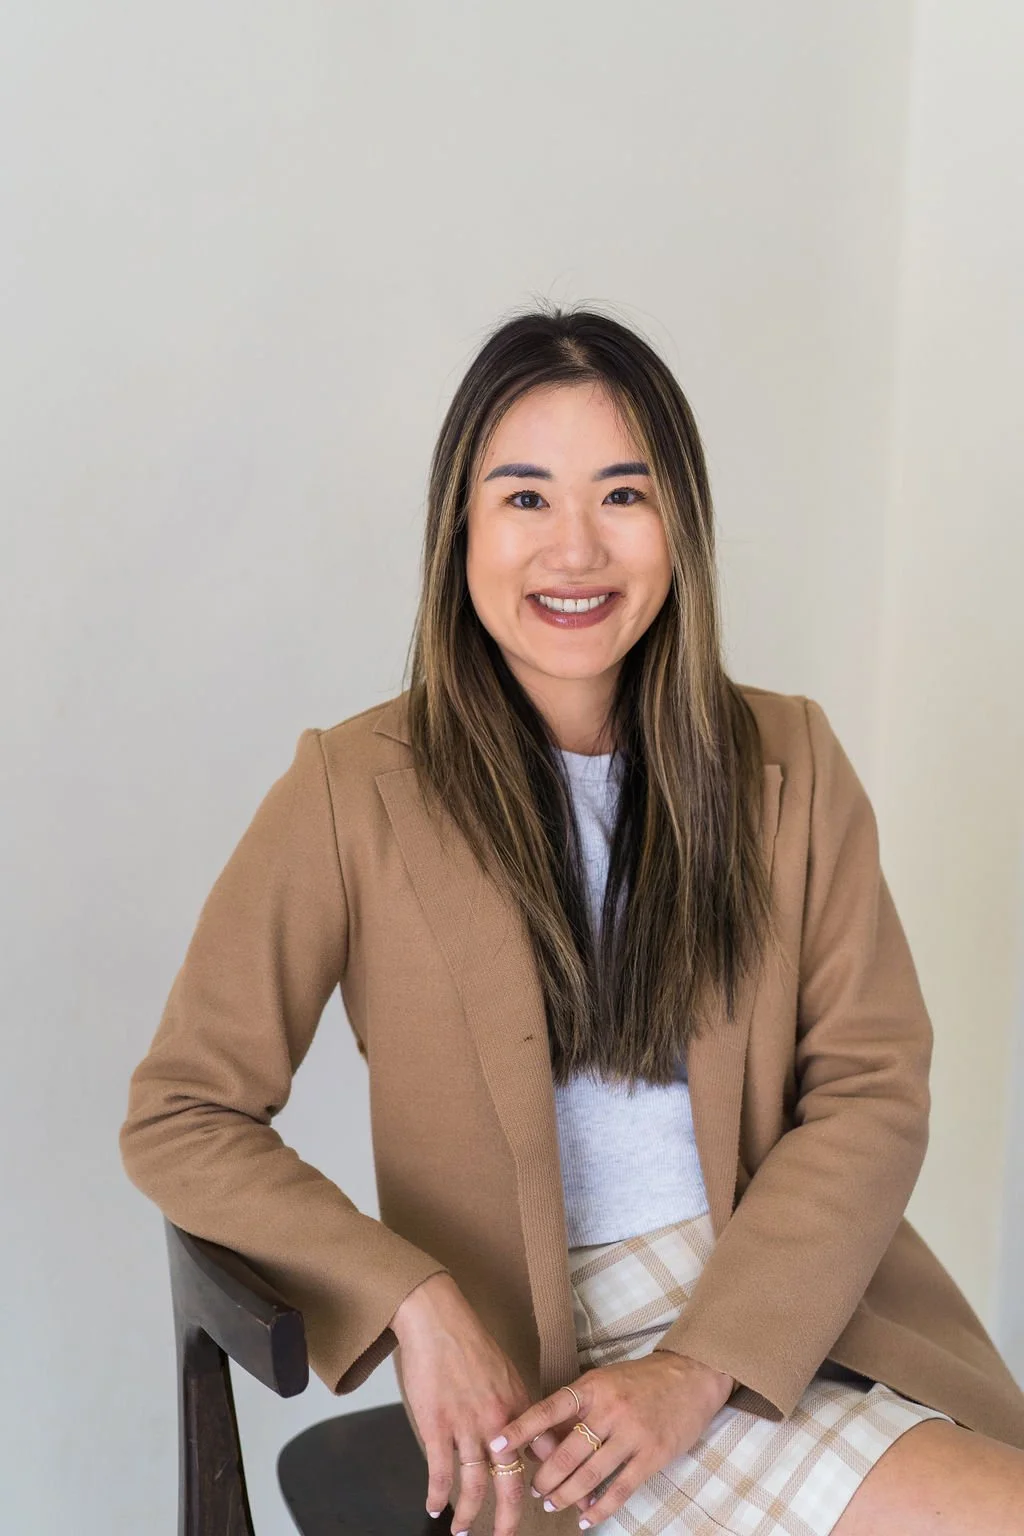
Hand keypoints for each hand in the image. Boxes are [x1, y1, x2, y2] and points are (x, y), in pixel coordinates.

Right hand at [392, 1273, 594, 1534]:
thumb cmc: (472, 1345)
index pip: (543, 1456)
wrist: (440, 1321)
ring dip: (469, 1514)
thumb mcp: (510, 1377)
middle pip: (510, 1483)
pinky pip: (440, 1472)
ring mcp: (467, 1427)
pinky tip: (435, 1508)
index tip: (555, 1508)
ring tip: (463, 1532)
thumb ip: (524, 1413)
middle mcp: (499, 1423)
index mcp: (520, 1409)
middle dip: (508, 1519)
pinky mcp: (438, 1426)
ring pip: (474, 1485)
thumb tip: (536, 1445)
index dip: (550, 1486)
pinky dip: (438, 1495)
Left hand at [486, 1352, 734, 1528]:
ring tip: (552, 1503)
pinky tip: (585, 1518)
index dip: (520, 1430)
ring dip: (565, 1495)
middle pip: (566, 1454)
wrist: (690, 1377)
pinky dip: (599, 1508)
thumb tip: (542, 1440)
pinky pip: (620, 1489)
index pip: (548, 1410)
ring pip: (589, 1475)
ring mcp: (632, 1434)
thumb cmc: (639, 1380)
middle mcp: (609, 1409)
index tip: (495, 1446)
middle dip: (545, 1478)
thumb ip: (576, 1408)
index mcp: (592, 1387)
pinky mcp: (652, 1456)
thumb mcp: (603, 1382)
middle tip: (533, 1490)